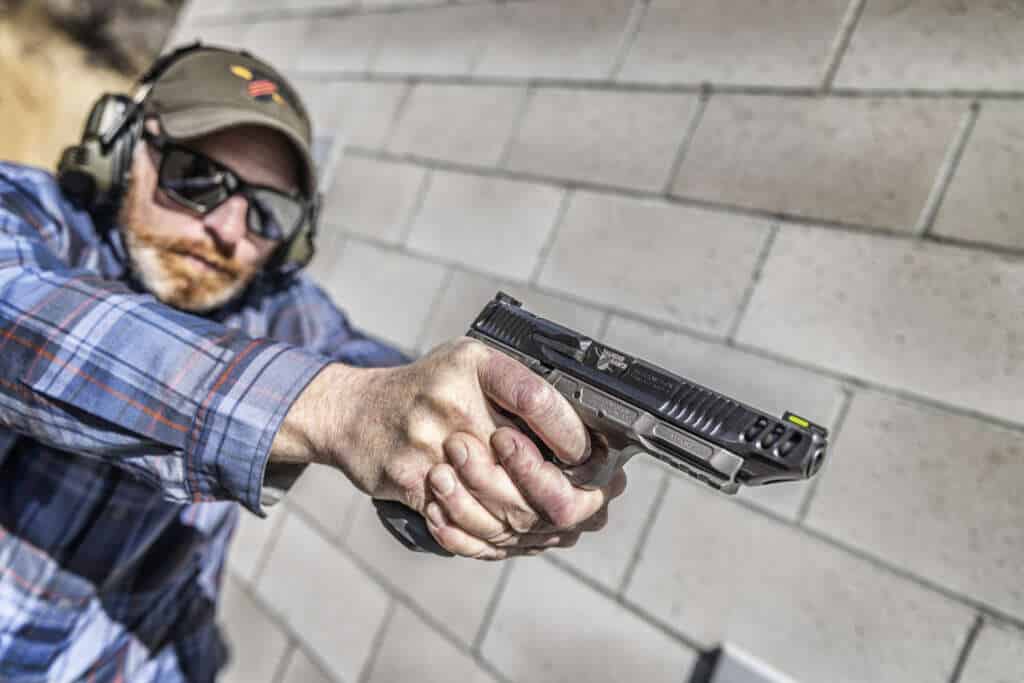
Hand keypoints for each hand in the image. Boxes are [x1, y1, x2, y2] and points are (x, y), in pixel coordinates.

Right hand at [271, 337, 621, 552]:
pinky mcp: (410, 480)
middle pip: (524, 464)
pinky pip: (464, 524)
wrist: (354, 412)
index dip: (572, 436)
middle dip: (558, 492)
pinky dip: (493, 538)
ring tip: (551, 525)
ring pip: (500, 504)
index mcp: (476, 365)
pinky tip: (512, 535)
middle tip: (583, 503)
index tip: (590, 456)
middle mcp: (451, 399)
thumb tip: (590, 437)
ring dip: (532, 523)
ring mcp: (428, 442)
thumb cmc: (428, 390)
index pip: (538, 399)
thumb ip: (521, 390)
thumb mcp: (473, 366)